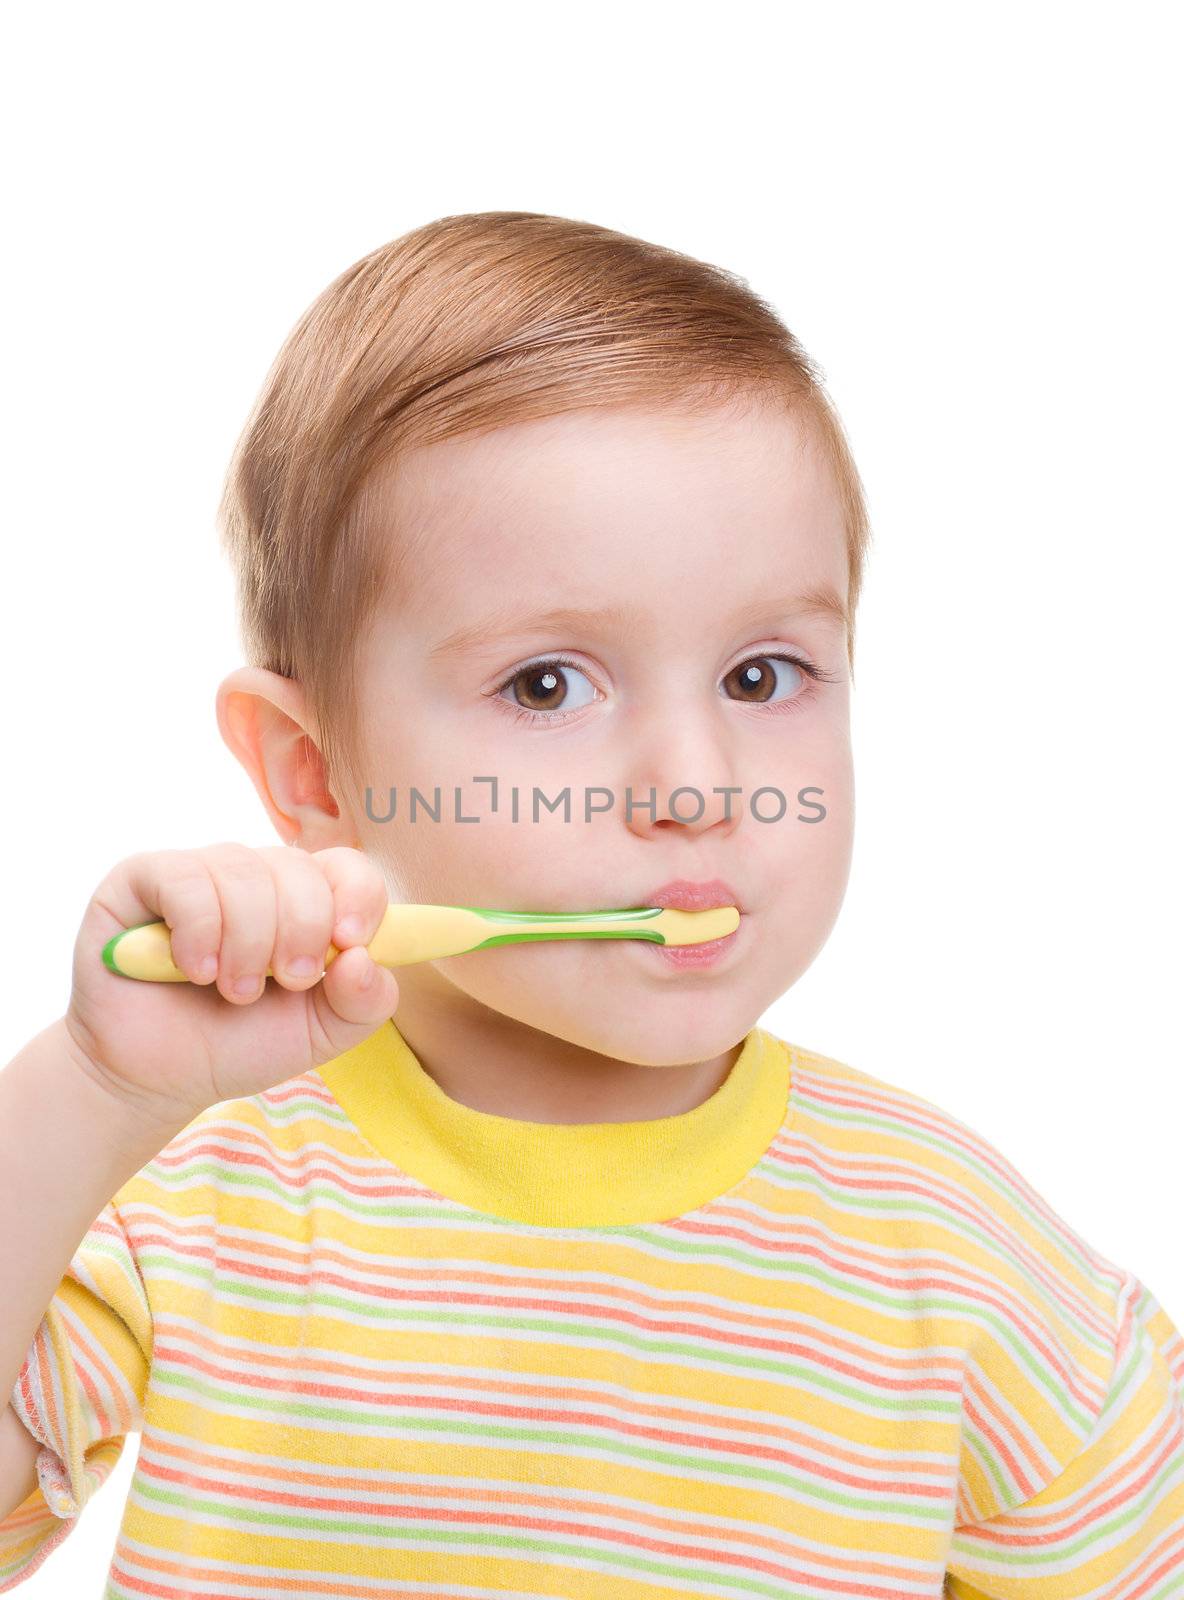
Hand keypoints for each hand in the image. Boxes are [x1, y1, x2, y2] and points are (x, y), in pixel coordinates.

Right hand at [63, 842, 399, 1128]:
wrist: (156, 1077)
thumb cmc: (238, 1044)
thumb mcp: (321, 1033)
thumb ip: (367, 1001)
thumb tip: (365, 957)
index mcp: (303, 901)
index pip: (347, 867)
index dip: (358, 899)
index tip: (349, 944)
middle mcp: (254, 876)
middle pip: (299, 868)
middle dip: (301, 934)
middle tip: (284, 984)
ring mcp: (200, 872)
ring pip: (245, 873)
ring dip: (247, 944)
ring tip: (232, 991)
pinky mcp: (144, 877)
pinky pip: (186, 880)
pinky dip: (199, 931)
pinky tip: (194, 969)